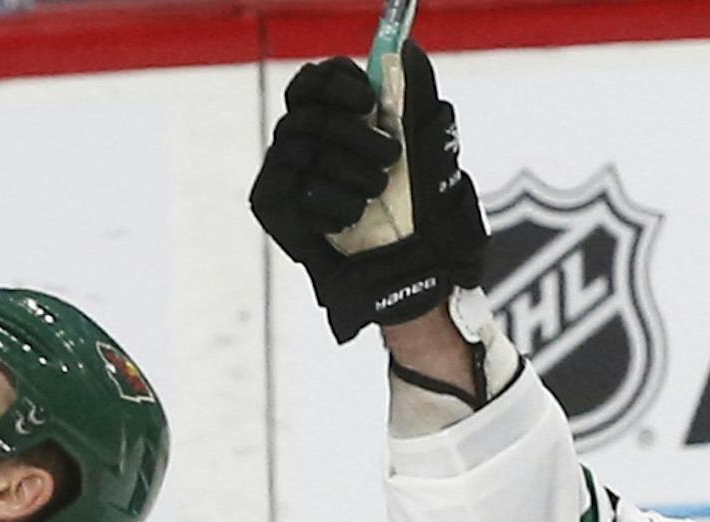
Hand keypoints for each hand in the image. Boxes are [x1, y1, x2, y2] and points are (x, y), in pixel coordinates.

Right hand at [249, 42, 487, 343]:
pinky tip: (347, 222)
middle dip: (353, 133)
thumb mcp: (435, 157)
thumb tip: (408, 54)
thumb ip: (419, 105)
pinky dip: (327, 204)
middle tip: (389, 159)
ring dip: (347, 171)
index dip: (336, 82)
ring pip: (298, 148)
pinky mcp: (275, 209)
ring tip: (375, 195)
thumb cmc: (427, 222)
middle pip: (306, 113)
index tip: (369, 100)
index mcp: (337, 125)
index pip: (314, 83)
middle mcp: (305, 145)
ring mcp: (286, 175)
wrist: (417, 280)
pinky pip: (291, 190)